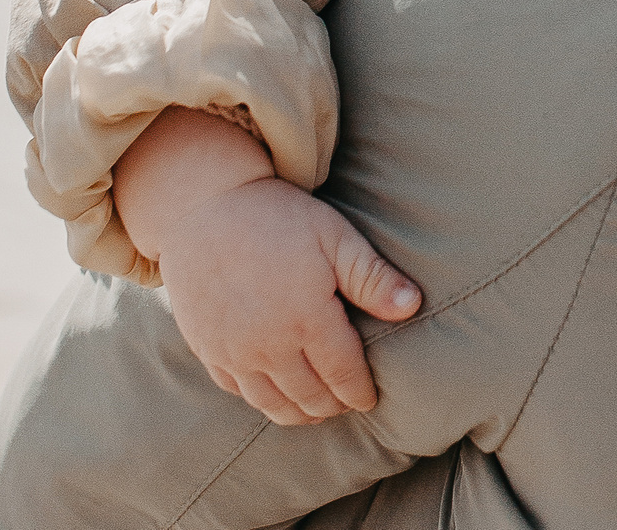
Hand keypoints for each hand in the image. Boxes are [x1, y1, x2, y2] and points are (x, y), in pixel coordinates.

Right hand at [113, 108, 420, 424]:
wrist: (204, 205)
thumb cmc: (277, 216)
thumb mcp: (335, 236)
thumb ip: (373, 277)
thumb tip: (413, 306)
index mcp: (307, 319)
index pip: (343, 376)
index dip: (360, 393)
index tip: (370, 398)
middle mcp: (269, 345)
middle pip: (310, 397)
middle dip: (334, 405)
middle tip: (347, 402)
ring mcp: (233, 351)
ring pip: (273, 404)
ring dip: (300, 412)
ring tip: (318, 408)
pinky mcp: (207, 349)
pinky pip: (238, 391)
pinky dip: (262, 400)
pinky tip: (275, 392)